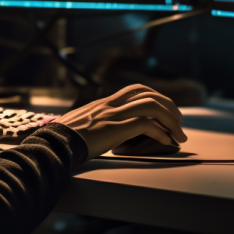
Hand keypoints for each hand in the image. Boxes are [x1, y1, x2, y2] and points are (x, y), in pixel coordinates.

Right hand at [56, 84, 187, 159]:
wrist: (54, 145)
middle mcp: (109, 104)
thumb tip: (102, 131)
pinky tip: (166, 141)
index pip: (136, 89)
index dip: (156, 97)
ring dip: (170, 120)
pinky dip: (161, 132)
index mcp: (103, 103)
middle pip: (148, 94)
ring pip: (151, 106)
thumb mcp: (81, 124)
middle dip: (169, 106)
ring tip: (178, 135)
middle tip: (178, 123)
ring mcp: (112, 115)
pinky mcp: (114, 129)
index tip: (165, 111)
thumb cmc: (64, 140)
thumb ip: (95, 122)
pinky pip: (145, 125)